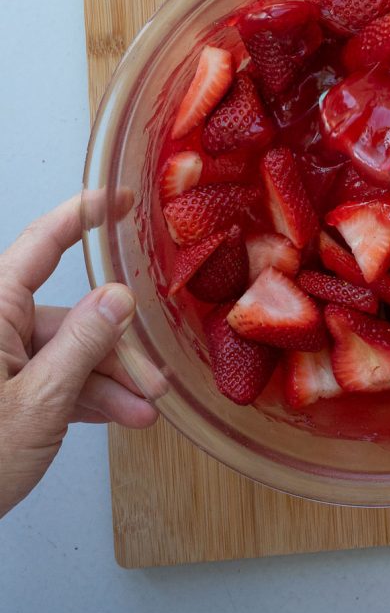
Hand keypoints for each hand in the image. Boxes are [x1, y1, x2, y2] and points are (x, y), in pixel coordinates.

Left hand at [0, 194, 164, 518]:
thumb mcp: (38, 402)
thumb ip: (83, 344)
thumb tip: (116, 298)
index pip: (43, 242)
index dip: (85, 213)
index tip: (119, 198)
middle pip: (70, 315)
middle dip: (116, 346)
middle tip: (152, 373)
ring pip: (67, 352)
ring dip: (110, 380)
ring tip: (142, 407)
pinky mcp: (4, 390)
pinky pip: (54, 378)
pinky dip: (87, 397)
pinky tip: (120, 414)